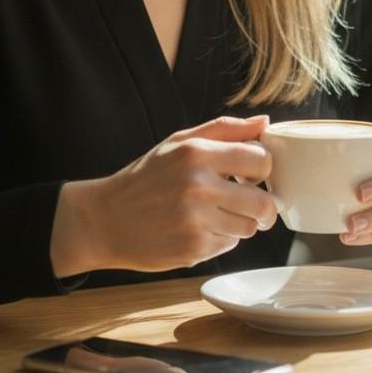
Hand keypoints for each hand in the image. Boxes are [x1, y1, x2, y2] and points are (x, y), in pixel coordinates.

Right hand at [50, 115, 276, 277]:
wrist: (106, 220)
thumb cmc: (146, 177)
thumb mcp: (179, 142)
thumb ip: (225, 129)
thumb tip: (265, 122)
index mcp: (197, 153)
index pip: (261, 160)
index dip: (262, 168)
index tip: (252, 173)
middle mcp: (198, 186)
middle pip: (263, 202)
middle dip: (262, 203)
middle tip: (248, 201)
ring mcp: (196, 221)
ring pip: (250, 227)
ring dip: (241, 222)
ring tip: (217, 214)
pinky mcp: (193, 249)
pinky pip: (229, 245)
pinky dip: (221, 239)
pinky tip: (198, 229)